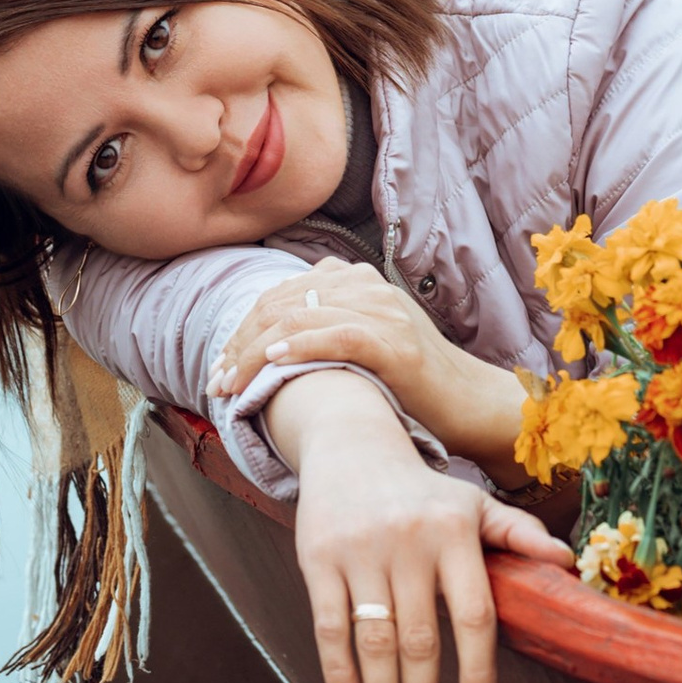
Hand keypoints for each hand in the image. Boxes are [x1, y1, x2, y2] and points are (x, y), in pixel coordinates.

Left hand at [212, 263, 528, 480]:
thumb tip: (269, 344)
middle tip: (215, 381)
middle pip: (282, 303)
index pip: (280, 295)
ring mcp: (382, 311)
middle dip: (240, 344)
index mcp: (354, 280)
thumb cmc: (409, 382)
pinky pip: (337, 334)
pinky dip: (300, 345)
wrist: (466, 402)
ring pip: (300, 317)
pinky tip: (274, 360)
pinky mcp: (394, 342)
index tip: (219, 367)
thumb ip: (324, 328)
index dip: (242, 330)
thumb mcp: (362, 341)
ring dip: (256, 352)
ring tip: (230, 382)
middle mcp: (365, 285)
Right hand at [270, 371, 572, 682]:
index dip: (477, 672)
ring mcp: (361, 551)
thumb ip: (518, 534)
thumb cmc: (423, 492)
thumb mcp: (473, 504)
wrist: (351, 445)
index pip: (474, 614)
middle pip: (420, 641)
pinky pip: (328, 628)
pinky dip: (339, 675)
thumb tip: (568, 564)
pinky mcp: (319, 559)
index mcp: (454, 532)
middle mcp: (409, 541)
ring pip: (374, 643)